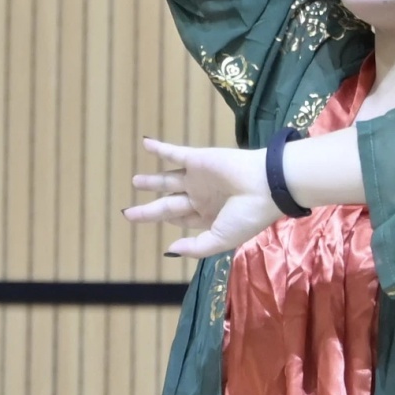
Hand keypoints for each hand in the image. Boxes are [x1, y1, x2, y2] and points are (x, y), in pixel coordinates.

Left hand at [123, 135, 284, 257]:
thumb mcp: (222, 239)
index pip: (181, 219)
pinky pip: (175, 152)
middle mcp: (202, 197)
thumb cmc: (247, 216)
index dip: (166, 221)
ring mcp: (199, 178)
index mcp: (209, 216)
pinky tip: (146, 144)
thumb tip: (170, 249)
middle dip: (149, 210)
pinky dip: (160, 149)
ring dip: (152, 181)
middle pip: (169, 204)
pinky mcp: (199, 159)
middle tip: (128, 213)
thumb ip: (196, 247)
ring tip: (135, 181)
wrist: (266, 186)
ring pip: (169, 179)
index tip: (151, 223)